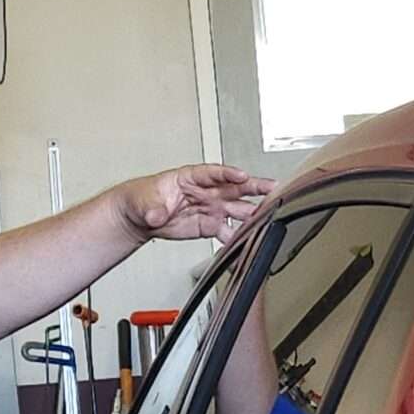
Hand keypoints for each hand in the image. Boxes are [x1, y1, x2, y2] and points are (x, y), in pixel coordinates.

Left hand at [116, 165, 275, 245]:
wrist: (142, 217)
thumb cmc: (144, 198)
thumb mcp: (144, 200)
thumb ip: (153, 208)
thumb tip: (157, 215)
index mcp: (191, 177)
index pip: (213, 173)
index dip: (229, 174)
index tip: (241, 175)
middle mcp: (205, 191)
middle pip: (233, 187)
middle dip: (253, 186)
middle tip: (271, 187)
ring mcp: (210, 208)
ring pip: (236, 207)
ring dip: (251, 212)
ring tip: (266, 215)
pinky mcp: (210, 225)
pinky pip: (227, 231)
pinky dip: (237, 236)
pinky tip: (247, 240)